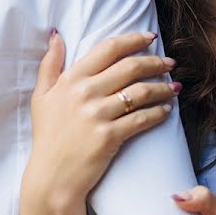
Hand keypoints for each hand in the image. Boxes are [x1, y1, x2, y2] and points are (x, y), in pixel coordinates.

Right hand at [23, 30, 180, 214]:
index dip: (133, 40)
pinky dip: (159, 112)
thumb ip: (49, 64)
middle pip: (130, 67)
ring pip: (141, 92)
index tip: (150, 38)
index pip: (108, 49)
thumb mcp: (41, 97)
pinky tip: (166, 110)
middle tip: (170, 63)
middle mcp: (85, 93)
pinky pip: (142, 118)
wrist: (51, 178)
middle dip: (155, 62)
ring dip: (163, 87)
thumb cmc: (47, 137)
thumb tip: (56, 36)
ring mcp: (97, 115)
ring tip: (174, 87)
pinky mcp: (109, 136)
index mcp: (71, 79)